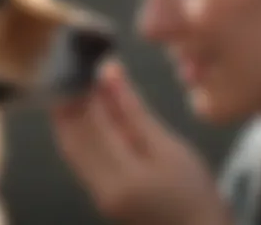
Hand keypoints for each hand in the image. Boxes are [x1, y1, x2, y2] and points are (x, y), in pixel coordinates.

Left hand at [50, 60, 232, 224]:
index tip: (86, 67)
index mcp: (123, 176)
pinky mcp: (96, 192)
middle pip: (73, 136)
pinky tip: (81, 113)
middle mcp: (100, 187)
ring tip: (77, 87)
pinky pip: (76, 156)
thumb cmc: (192, 188)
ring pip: (69, 146)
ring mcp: (95, 193)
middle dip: (70, 101)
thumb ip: (134, 111)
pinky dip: (75, 131)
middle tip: (76, 73)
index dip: (85, 93)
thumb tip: (111, 74)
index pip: (93, 124)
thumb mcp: (168, 146)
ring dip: (68, 115)